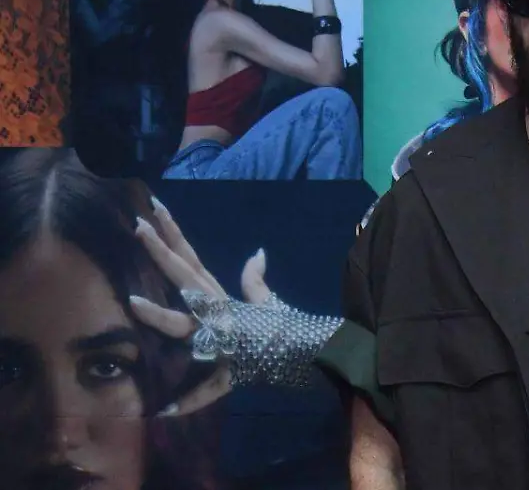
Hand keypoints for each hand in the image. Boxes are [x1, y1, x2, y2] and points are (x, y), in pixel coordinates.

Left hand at [128, 196, 274, 416]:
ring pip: (186, 324)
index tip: (152, 209)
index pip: (191, 259)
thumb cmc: (282, 326)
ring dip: (159, 316)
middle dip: (160, 252)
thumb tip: (258, 253)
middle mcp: (217, 310)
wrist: (307, 351)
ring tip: (131, 301)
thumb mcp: (269, 301)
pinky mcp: (227, 369)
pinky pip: (208, 388)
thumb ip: (255, 280)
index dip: (172, 234)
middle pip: (184, 277)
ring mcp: (220, 337)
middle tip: (138, 226)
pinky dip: (191, 401)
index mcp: (220, 294)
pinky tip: (167, 410)